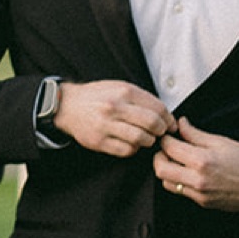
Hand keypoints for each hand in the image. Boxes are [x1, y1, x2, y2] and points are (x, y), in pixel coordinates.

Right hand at [52, 79, 173, 157]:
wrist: (67, 105)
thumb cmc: (97, 97)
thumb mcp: (119, 87)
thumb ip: (141, 98)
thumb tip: (166, 114)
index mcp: (123, 91)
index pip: (157, 107)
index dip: (169, 118)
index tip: (171, 124)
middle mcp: (115, 107)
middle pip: (152, 123)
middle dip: (161, 130)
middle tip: (161, 133)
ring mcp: (106, 125)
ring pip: (140, 138)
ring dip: (148, 141)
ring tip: (147, 138)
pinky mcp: (99, 141)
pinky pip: (126, 150)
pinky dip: (134, 149)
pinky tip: (132, 143)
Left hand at [154, 120, 238, 213]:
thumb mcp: (221, 141)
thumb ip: (195, 134)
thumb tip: (181, 125)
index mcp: (202, 161)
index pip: (169, 148)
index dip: (165, 139)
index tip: (168, 136)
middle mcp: (198, 180)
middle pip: (160, 169)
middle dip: (159, 156)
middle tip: (167, 149)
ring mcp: (199, 194)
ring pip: (167, 183)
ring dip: (168, 171)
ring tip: (179, 162)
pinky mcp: (203, 202)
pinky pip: (182, 192)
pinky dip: (181, 181)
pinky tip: (191, 173)